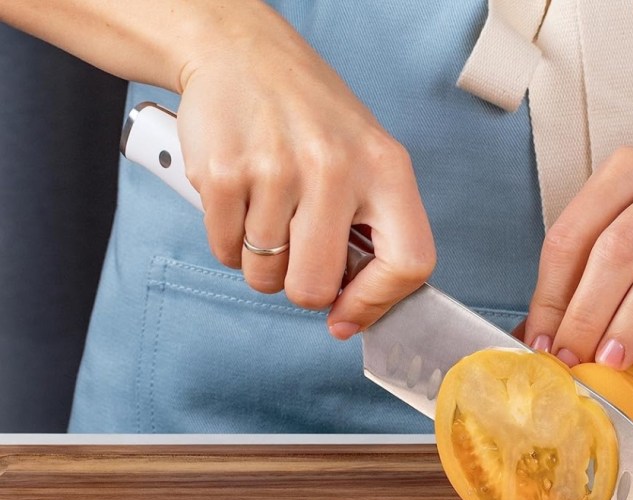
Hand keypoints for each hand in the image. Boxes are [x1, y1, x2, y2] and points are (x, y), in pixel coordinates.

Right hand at [176, 5, 434, 338]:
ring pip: (264, 275)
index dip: (377, 303)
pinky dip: (229, 241)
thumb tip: (353, 308)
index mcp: (386, 169)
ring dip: (262, 260)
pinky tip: (241, 200)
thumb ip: (374, 228)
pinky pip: (225, 251)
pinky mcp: (223, 173)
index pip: (408, 263)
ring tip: (268, 212)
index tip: (348, 314)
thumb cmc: (311, 115)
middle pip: (314, 287)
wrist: (243, 52)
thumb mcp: (367, 157)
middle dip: (301, 288)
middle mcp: (335, 168)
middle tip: (298, 255)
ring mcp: (276, 170)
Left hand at [523, 144, 632, 397]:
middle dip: (584, 312)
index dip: (551, 294)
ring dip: (631, 324)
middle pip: (617, 249)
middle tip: (568, 358)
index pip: (573, 235)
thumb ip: (590, 264)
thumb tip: (541, 333)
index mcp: (628, 171)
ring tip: (608, 365)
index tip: (540, 339)